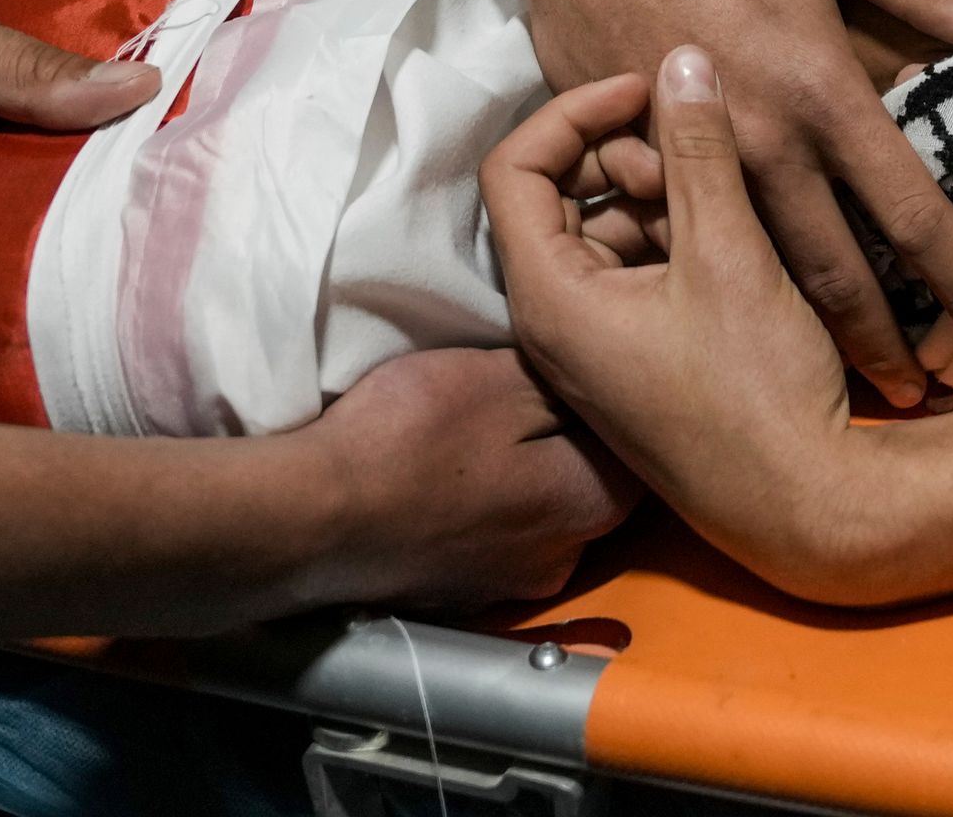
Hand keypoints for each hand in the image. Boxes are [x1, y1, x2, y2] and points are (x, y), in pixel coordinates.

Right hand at [281, 346, 635, 614]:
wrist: (311, 516)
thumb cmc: (411, 439)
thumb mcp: (504, 378)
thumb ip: (569, 382)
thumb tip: (604, 386)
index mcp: (589, 508)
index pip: (641, 450)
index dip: (619, 399)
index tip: (592, 362)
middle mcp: (563, 560)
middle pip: (595, 482)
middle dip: (576, 436)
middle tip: (539, 383)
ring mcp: (508, 584)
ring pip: (543, 509)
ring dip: (528, 470)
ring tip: (487, 423)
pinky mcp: (459, 591)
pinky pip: (495, 534)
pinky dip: (486, 500)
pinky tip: (452, 469)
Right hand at [430, 0, 952, 404]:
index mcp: (822, 92)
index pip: (910, 211)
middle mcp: (765, 147)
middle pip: (839, 275)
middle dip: (888, 347)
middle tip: (932, 398)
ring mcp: (696, 169)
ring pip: (763, 278)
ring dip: (816, 339)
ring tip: (863, 390)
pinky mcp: (639, 170)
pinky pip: (687, 250)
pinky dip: (726, 291)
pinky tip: (754, 331)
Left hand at [486, 60, 952, 604]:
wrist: (808, 506)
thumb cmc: (759, 389)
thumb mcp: (730, 252)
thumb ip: (700, 149)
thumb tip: (682, 58)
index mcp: (550, 298)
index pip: (514, 168)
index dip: (574, 112)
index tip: (645, 88)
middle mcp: (555, 323)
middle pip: (560, 196)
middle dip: (629, 154)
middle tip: (702, 148)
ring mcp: (595, 345)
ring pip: (606, 230)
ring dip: (662, 195)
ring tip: (732, 195)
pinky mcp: (637, 358)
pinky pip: (637, 271)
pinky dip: (678, 238)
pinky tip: (738, 235)